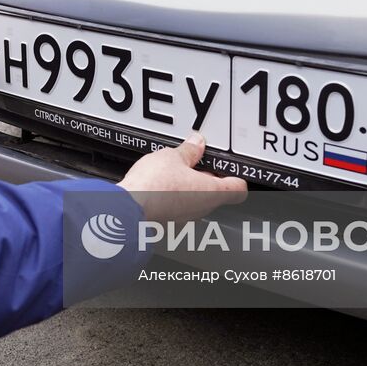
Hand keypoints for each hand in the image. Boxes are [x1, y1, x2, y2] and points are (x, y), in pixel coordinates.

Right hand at [118, 132, 247, 221]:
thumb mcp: (173, 156)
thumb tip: (196, 144)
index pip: (238, 189)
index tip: (230, 167)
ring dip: (189, 186)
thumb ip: (188, 150)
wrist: (127, 207)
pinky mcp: (168, 221)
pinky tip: (161, 184)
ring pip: (195, 200)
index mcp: (212, 192)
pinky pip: (177, 206)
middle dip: (207, 176)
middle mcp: (202, 209)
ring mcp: (185, 218)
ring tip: (175, 170)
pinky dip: (173, 196)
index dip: (236, 176)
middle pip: (216, 193)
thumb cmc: (154, 186)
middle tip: (197, 161)